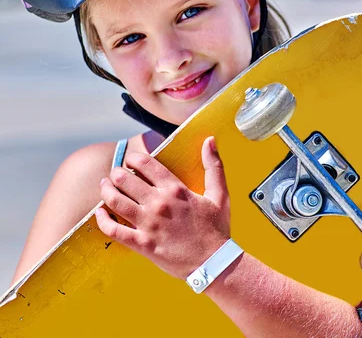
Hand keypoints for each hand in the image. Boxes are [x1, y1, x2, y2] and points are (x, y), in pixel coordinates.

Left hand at [95, 136, 229, 279]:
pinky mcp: (142, 244)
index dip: (132, 158)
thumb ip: (214, 166)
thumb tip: (210, 141)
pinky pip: (114, 231)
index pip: (145, 163)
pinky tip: (99, 213)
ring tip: (104, 186)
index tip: (130, 160)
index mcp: (175, 189)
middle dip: (116, 173)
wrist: (214, 263)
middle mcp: (159, 203)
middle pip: (125, 179)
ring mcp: (149, 224)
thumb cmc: (216, 228)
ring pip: (116, 201)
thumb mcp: (219, 194)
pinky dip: (103, 221)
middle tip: (115, 174)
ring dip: (105, 190)